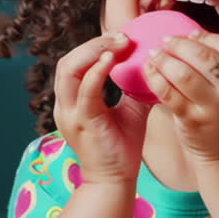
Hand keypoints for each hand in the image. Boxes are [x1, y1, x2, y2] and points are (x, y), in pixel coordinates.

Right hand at [52, 33, 153, 184]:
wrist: (116, 180)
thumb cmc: (121, 147)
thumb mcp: (130, 109)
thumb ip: (133, 87)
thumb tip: (152, 64)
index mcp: (72, 101)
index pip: (74, 63)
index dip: (94, 47)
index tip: (120, 38)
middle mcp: (65, 105)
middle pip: (66, 61)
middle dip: (93, 45)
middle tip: (121, 37)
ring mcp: (70, 114)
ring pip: (68, 70)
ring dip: (93, 52)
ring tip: (118, 45)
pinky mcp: (82, 122)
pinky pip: (84, 91)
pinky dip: (96, 72)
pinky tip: (112, 61)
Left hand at [142, 30, 218, 160]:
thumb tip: (191, 35)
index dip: (205, 36)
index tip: (190, 36)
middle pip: (204, 56)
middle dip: (180, 44)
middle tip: (166, 41)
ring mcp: (216, 108)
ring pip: (184, 73)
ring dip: (164, 59)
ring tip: (155, 55)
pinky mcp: (194, 121)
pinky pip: (169, 93)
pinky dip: (155, 78)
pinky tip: (149, 71)